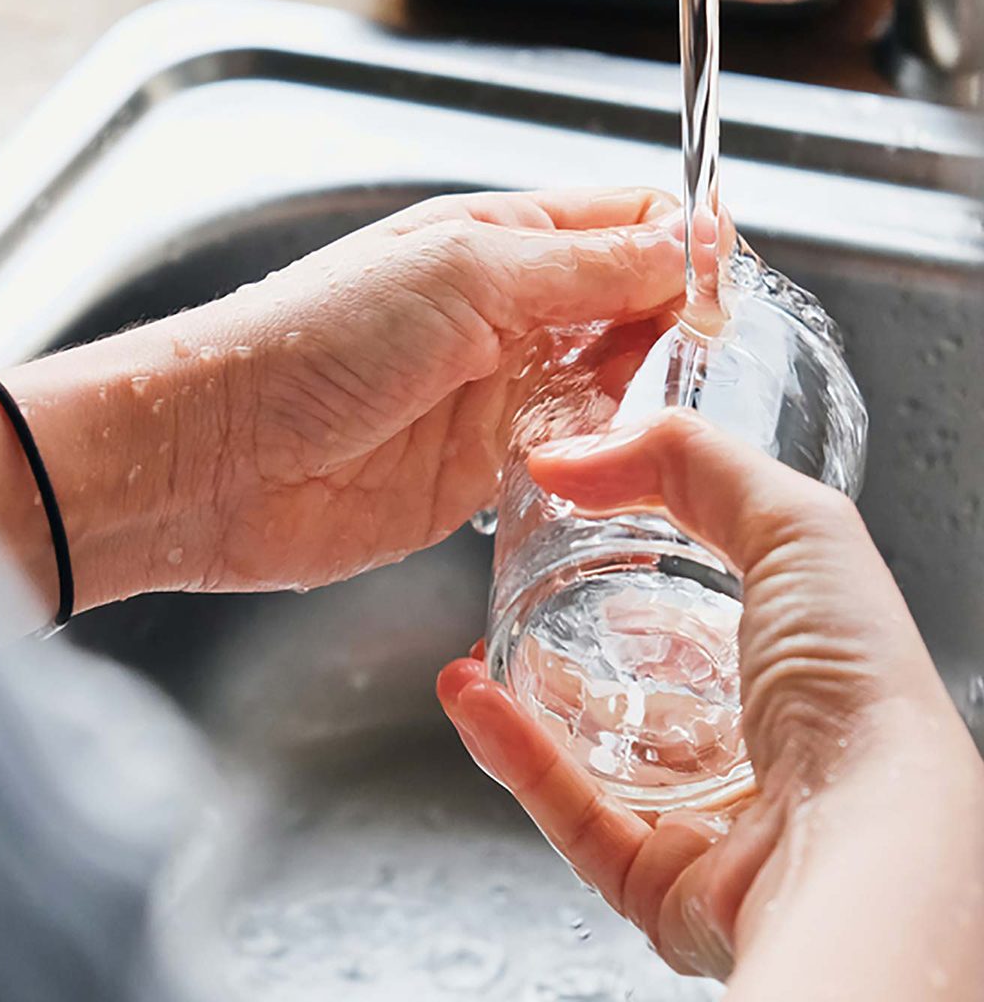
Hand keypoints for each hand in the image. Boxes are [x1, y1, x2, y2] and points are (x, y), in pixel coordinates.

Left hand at [189, 187, 694, 591]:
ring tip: (654, 408)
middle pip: (627, 304)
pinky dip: (598, 452)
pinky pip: (567, 450)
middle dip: (672, 323)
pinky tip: (611, 458)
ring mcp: (492, 391)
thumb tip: (691, 243)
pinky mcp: (478, 468)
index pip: (622, 224)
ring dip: (641, 392)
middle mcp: (501, 312)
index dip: (683, 246)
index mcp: (495, 239)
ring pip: (607, 382)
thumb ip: (583, 266)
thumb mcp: (464, 276)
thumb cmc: (316, 342)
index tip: (725, 287)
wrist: (221, 456)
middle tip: (697, 354)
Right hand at [438, 411, 983, 997]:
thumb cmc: (854, 690)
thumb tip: (572, 454)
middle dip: (574, 636)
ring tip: (470, 649)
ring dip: (523, 695)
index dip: (645, 560)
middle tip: (515, 591)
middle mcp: (757, 742)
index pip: (711, 606)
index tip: (575, 519)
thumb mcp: (795, 526)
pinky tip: (469, 698)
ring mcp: (706, 814)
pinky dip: (511, 753)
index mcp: (800, 662)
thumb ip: (688, 460)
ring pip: (594, 751)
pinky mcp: (657, 876)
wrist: (859, 847)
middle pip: (647, 682)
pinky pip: (568, 811)